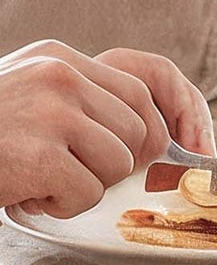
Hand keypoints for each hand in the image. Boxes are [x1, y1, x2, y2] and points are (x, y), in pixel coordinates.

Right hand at [0, 41, 209, 216]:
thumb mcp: (23, 92)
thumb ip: (74, 99)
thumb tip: (143, 131)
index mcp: (58, 59)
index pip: (138, 93)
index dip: (144, 133)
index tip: (135, 158)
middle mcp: (59, 77)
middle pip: (136, 132)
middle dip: (110, 165)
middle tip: (67, 174)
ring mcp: (49, 112)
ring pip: (117, 165)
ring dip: (84, 186)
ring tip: (38, 180)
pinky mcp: (38, 154)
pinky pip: (87, 194)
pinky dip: (62, 206)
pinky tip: (25, 192)